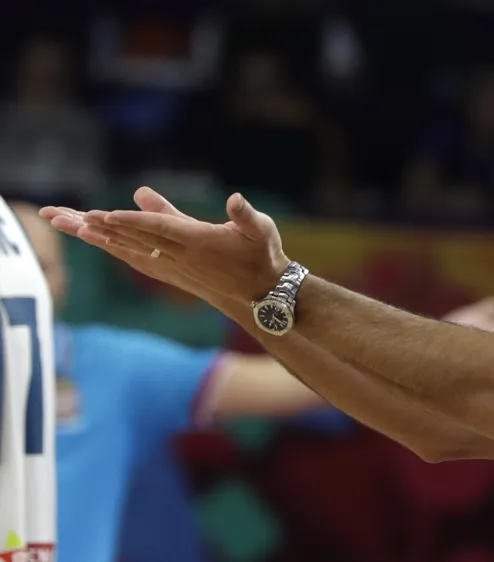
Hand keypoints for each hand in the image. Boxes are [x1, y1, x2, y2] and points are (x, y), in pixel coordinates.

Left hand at [41, 187, 289, 304]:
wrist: (262, 294)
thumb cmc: (263, 255)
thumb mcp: (260, 230)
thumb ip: (245, 214)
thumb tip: (234, 199)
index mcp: (199, 241)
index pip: (158, 229)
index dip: (129, 222)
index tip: (99, 215)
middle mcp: (180, 257)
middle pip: (130, 237)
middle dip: (93, 225)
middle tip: (57, 214)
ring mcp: (173, 266)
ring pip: (127, 248)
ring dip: (94, 236)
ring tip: (64, 223)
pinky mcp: (171, 272)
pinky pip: (134, 257)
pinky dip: (112, 247)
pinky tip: (95, 240)